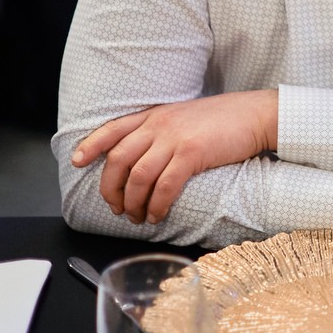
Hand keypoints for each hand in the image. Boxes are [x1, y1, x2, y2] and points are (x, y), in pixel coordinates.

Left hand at [70, 90, 277, 224]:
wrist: (255, 114)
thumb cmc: (225, 119)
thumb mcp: (185, 117)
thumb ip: (163, 130)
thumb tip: (146, 156)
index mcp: (155, 115)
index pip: (113, 129)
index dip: (91, 145)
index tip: (77, 161)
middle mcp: (159, 125)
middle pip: (118, 159)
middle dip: (110, 188)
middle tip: (116, 208)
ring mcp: (175, 138)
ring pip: (138, 177)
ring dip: (133, 203)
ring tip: (138, 217)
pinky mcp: (192, 154)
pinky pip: (164, 186)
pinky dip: (156, 205)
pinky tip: (158, 215)